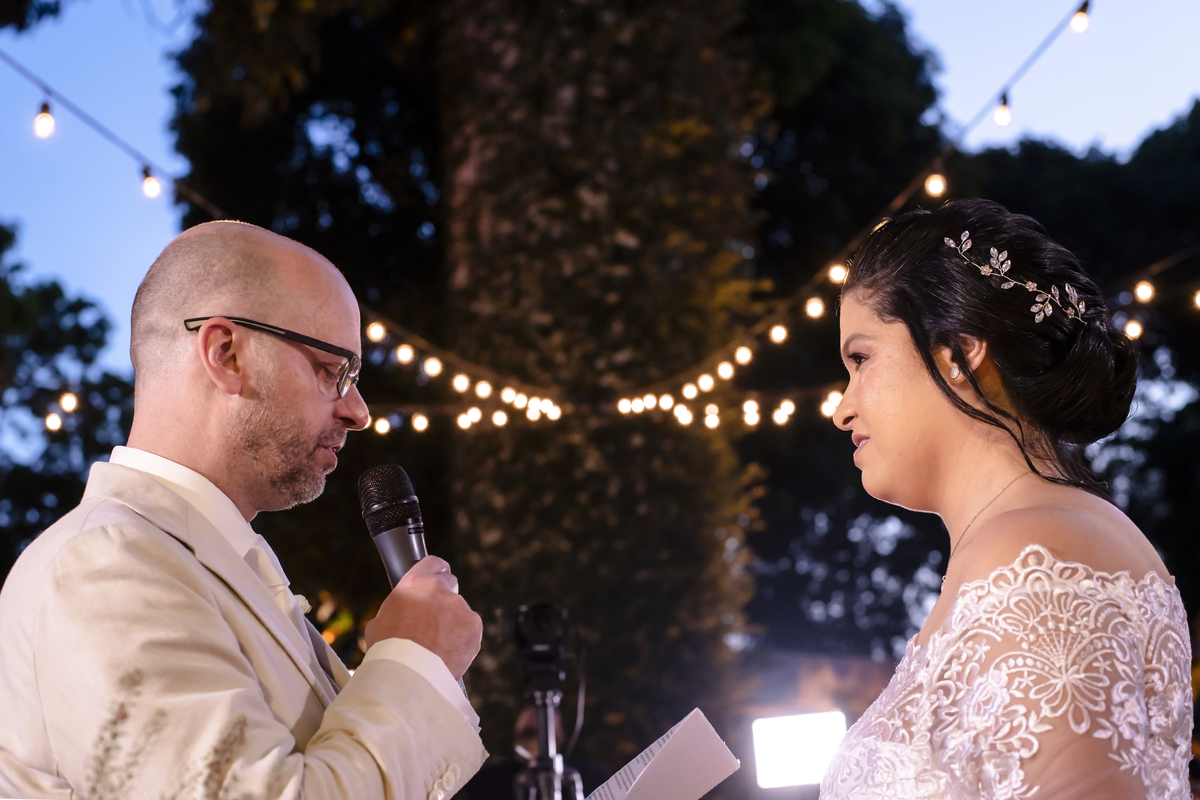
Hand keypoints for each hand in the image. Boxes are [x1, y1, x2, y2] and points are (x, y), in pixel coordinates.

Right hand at [364, 556, 481, 678]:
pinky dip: (463, 639)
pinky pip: (470, 629)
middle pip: (450, 585)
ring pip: (460, 611)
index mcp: (416, 583)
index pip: (433, 563)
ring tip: (437, 646)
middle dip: (444, 599)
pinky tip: (448, 653)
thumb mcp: (380, 622)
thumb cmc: (389, 652)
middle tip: (434, 620)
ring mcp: (460, 607)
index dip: (435, 572)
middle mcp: (441, 590)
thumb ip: (398, 608)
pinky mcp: (474, 626)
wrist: (408, 676)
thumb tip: (403, 613)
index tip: (437, 578)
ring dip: (453, 623)